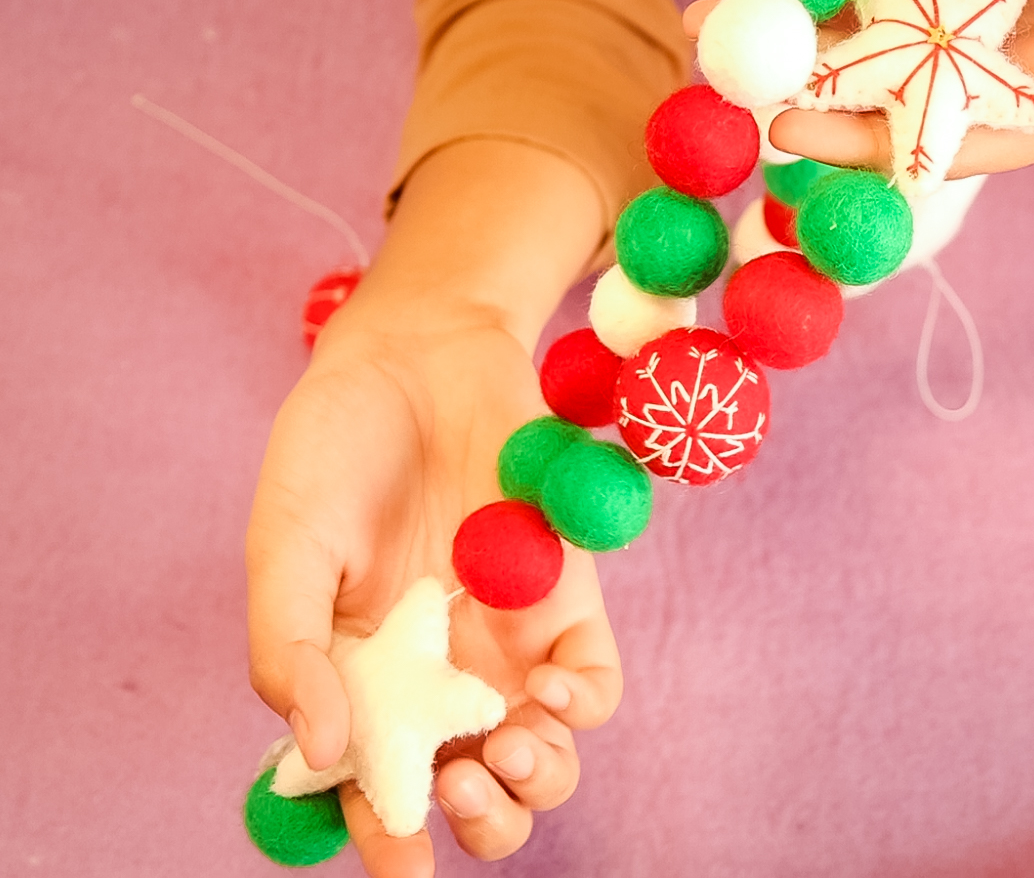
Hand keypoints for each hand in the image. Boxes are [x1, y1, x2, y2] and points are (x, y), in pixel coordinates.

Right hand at [246, 143, 616, 876]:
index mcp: (359, 685)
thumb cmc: (333, 451)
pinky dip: (580, 704)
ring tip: (506, 746)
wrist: (417, 358)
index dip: (390, 838)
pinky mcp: (566, 602)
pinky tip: (545, 682)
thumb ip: (294, 649)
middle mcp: (438, 682)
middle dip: (479, 818)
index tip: (403, 861)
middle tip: (459, 782)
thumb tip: (321, 752)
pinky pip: (593, 684)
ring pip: (544, 760)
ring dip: (534, 781)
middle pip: (476, 794)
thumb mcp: (287, 545)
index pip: (378, 790)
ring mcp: (507, 646)